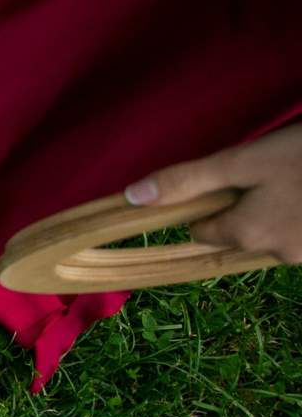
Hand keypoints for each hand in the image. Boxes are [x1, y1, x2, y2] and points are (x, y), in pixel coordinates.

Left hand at [125, 124, 301, 262]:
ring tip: (289, 178)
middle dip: (241, 205)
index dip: (205, 203)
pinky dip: (295, 214)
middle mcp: (278, 254)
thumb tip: (133, 197)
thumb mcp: (243, 162)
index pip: (200, 231)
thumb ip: (188, 180)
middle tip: (266, 172)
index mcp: (246, 236)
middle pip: (236, 232)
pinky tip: (301, 187)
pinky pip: (296, 232)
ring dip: (272, 210)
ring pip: (269, 232)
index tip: (227, 177)